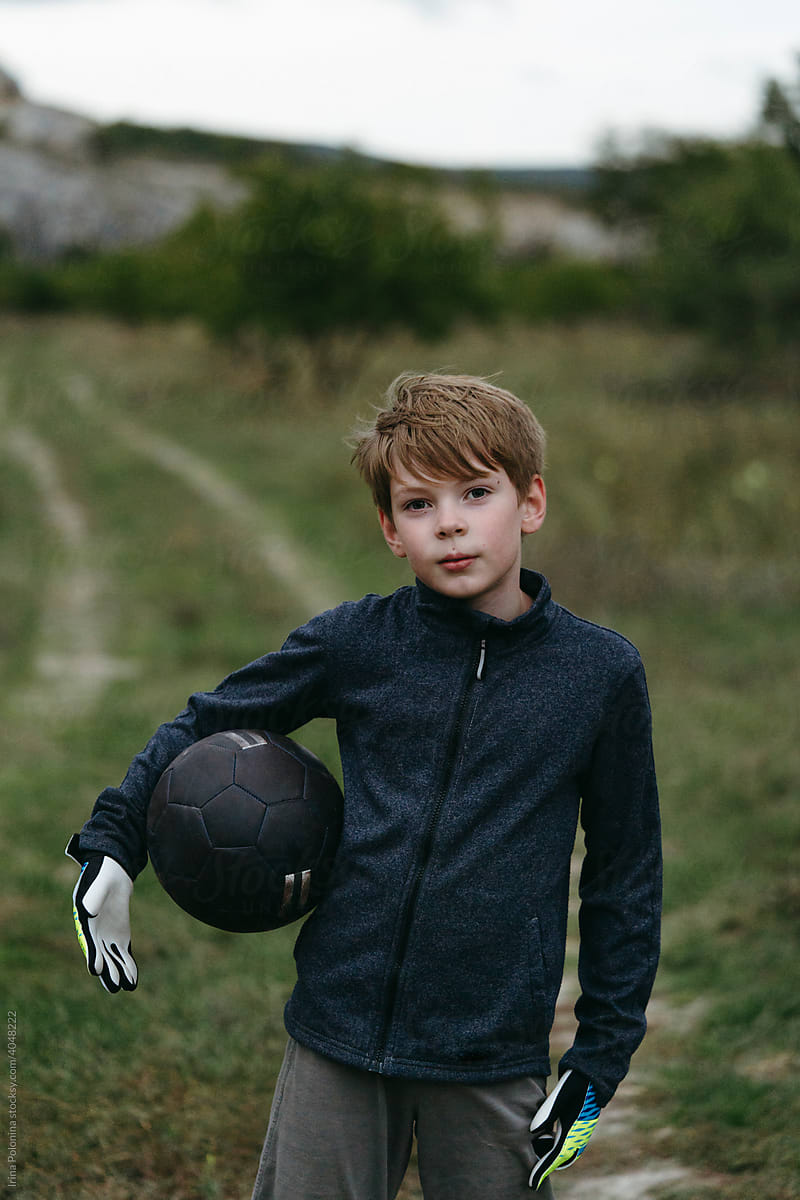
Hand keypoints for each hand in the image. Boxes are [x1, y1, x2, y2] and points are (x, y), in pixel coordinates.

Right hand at [66, 834, 137, 992]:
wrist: (113, 870)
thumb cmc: (102, 874)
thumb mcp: (99, 882)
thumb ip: (94, 896)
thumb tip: (88, 911)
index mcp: (85, 921)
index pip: (88, 941)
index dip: (93, 955)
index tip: (97, 969)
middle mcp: (94, 932)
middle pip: (101, 955)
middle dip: (108, 971)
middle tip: (115, 987)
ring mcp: (107, 935)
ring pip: (113, 957)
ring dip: (119, 971)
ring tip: (127, 987)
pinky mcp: (120, 934)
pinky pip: (124, 952)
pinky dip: (128, 964)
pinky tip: (133, 979)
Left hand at [528, 1069, 599, 1189]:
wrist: (593, 1075)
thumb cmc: (574, 1083)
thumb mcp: (559, 1095)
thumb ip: (546, 1114)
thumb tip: (531, 1131)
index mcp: (572, 1129)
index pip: (554, 1157)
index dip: (542, 1170)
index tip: (532, 1183)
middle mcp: (579, 1136)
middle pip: (560, 1159)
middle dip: (547, 1166)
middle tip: (532, 1173)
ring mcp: (582, 1133)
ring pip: (566, 1154)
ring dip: (553, 1158)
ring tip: (538, 1158)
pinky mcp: (582, 1128)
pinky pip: (570, 1146)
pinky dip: (559, 1151)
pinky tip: (549, 1143)